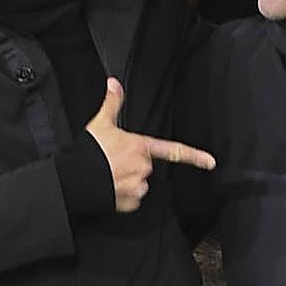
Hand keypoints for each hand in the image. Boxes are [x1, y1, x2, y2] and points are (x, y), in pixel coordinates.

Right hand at [86, 77, 215, 212]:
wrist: (74, 179)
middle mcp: (143, 167)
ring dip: (128, 180)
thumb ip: (112, 103)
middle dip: (133, 164)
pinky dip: (123, 195)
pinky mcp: (130, 202)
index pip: (172, 150)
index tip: (211, 162)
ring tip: (108, 175)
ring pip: (139, 182)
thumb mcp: (100, 123)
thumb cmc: (89, 151)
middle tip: (112, 161)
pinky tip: (109, 188)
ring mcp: (138, 186)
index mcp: (140, 147)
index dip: (194, 156)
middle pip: (145, 165)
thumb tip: (114, 82)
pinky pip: (132, 198)